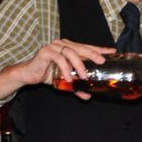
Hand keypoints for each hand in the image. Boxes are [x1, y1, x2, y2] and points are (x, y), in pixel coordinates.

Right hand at [0, 39, 114, 100]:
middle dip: (93, 54)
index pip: (88, 47)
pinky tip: (69, 78)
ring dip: (79, 65)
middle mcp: (63, 44)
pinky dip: (65, 68)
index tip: (112, 52)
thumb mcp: (65, 80)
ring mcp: (54, 47)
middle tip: (101, 61)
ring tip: (84, 76)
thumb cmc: (48, 74)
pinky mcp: (45, 52)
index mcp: (70, 48)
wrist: (28, 74)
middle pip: (82, 47)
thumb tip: (88, 96)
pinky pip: (58, 59)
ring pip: (71, 52)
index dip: (100, 49)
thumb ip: (76, 87)